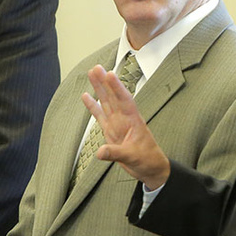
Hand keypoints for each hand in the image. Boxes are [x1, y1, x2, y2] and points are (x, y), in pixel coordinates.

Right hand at [81, 64, 169, 189]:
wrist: (150, 168)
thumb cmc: (147, 159)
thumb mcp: (132, 156)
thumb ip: (115, 153)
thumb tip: (100, 152)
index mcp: (133, 120)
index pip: (124, 99)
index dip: (117, 87)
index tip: (109, 73)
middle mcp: (124, 118)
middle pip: (112, 96)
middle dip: (105, 82)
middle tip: (96, 67)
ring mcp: (116, 123)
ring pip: (106, 102)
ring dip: (99, 88)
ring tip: (91, 73)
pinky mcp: (110, 131)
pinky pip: (99, 116)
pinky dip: (92, 106)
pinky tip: (85, 96)